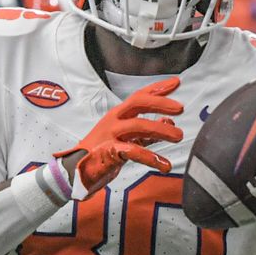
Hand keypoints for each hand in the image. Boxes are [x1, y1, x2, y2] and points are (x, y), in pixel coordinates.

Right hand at [54, 77, 183, 199]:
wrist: (75, 172)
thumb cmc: (101, 153)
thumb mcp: (127, 139)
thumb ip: (148, 133)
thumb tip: (169, 123)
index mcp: (118, 115)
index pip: (139, 96)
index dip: (157, 88)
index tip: (176, 82)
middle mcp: (114, 121)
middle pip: (138, 103)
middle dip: (160, 103)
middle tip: (180, 108)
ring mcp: (110, 135)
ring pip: (138, 126)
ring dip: (161, 130)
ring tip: (178, 136)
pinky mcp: (109, 153)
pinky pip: (133, 152)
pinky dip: (151, 158)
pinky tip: (164, 164)